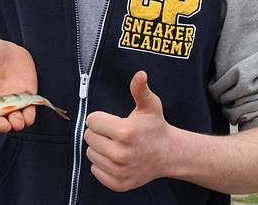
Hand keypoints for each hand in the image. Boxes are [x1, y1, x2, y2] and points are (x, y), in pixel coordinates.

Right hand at [0, 35, 36, 132]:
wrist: (4, 46)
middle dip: (1, 126)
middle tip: (3, 124)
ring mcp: (11, 102)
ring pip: (14, 120)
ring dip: (16, 124)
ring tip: (17, 123)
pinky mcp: (26, 96)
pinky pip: (29, 110)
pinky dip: (29, 115)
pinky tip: (28, 117)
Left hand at [84, 71, 172, 191]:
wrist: (168, 154)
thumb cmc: (155, 127)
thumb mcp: (150, 105)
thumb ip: (140, 89)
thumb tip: (140, 74)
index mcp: (125, 132)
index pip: (92, 121)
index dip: (101, 118)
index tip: (112, 120)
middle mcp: (121, 153)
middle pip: (89, 137)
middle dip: (99, 132)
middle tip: (115, 133)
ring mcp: (119, 170)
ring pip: (91, 154)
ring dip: (100, 148)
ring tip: (116, 145)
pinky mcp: (118, 183)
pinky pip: (95, 170)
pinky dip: (102, 164)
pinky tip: (116, 158)